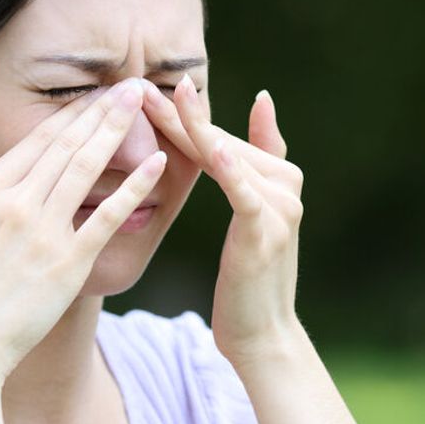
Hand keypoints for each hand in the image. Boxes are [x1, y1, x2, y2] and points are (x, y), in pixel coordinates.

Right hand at [0, 78, 164, 385]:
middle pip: (67, 144)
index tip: (94, 92)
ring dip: (118, 130)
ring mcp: (44, 232)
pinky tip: (157, 161)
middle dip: (102, 108)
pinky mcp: (69, 264)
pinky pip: (107, 216)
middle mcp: (16, 203)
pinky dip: (134, 186)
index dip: (70, 112)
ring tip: (144, 100)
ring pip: (87, 167)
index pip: (37, 139)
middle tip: (132, 83)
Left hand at [140, 75, 304, 366]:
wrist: (262, 336)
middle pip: (220, 143)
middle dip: (178, 117)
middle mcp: (285, 185)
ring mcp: (280, 207)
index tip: (150, 87)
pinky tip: (212, 148)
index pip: (221, 137)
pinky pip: (243, 193)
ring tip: (162, 101)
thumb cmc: (249, 279)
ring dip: (192, 130)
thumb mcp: (252, 215)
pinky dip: (230, 170)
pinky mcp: (267, 231)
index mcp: (280, 176)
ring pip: (226, 160)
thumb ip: (254, 159)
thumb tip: (263, 98)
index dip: (185, 114)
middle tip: (138, 88)